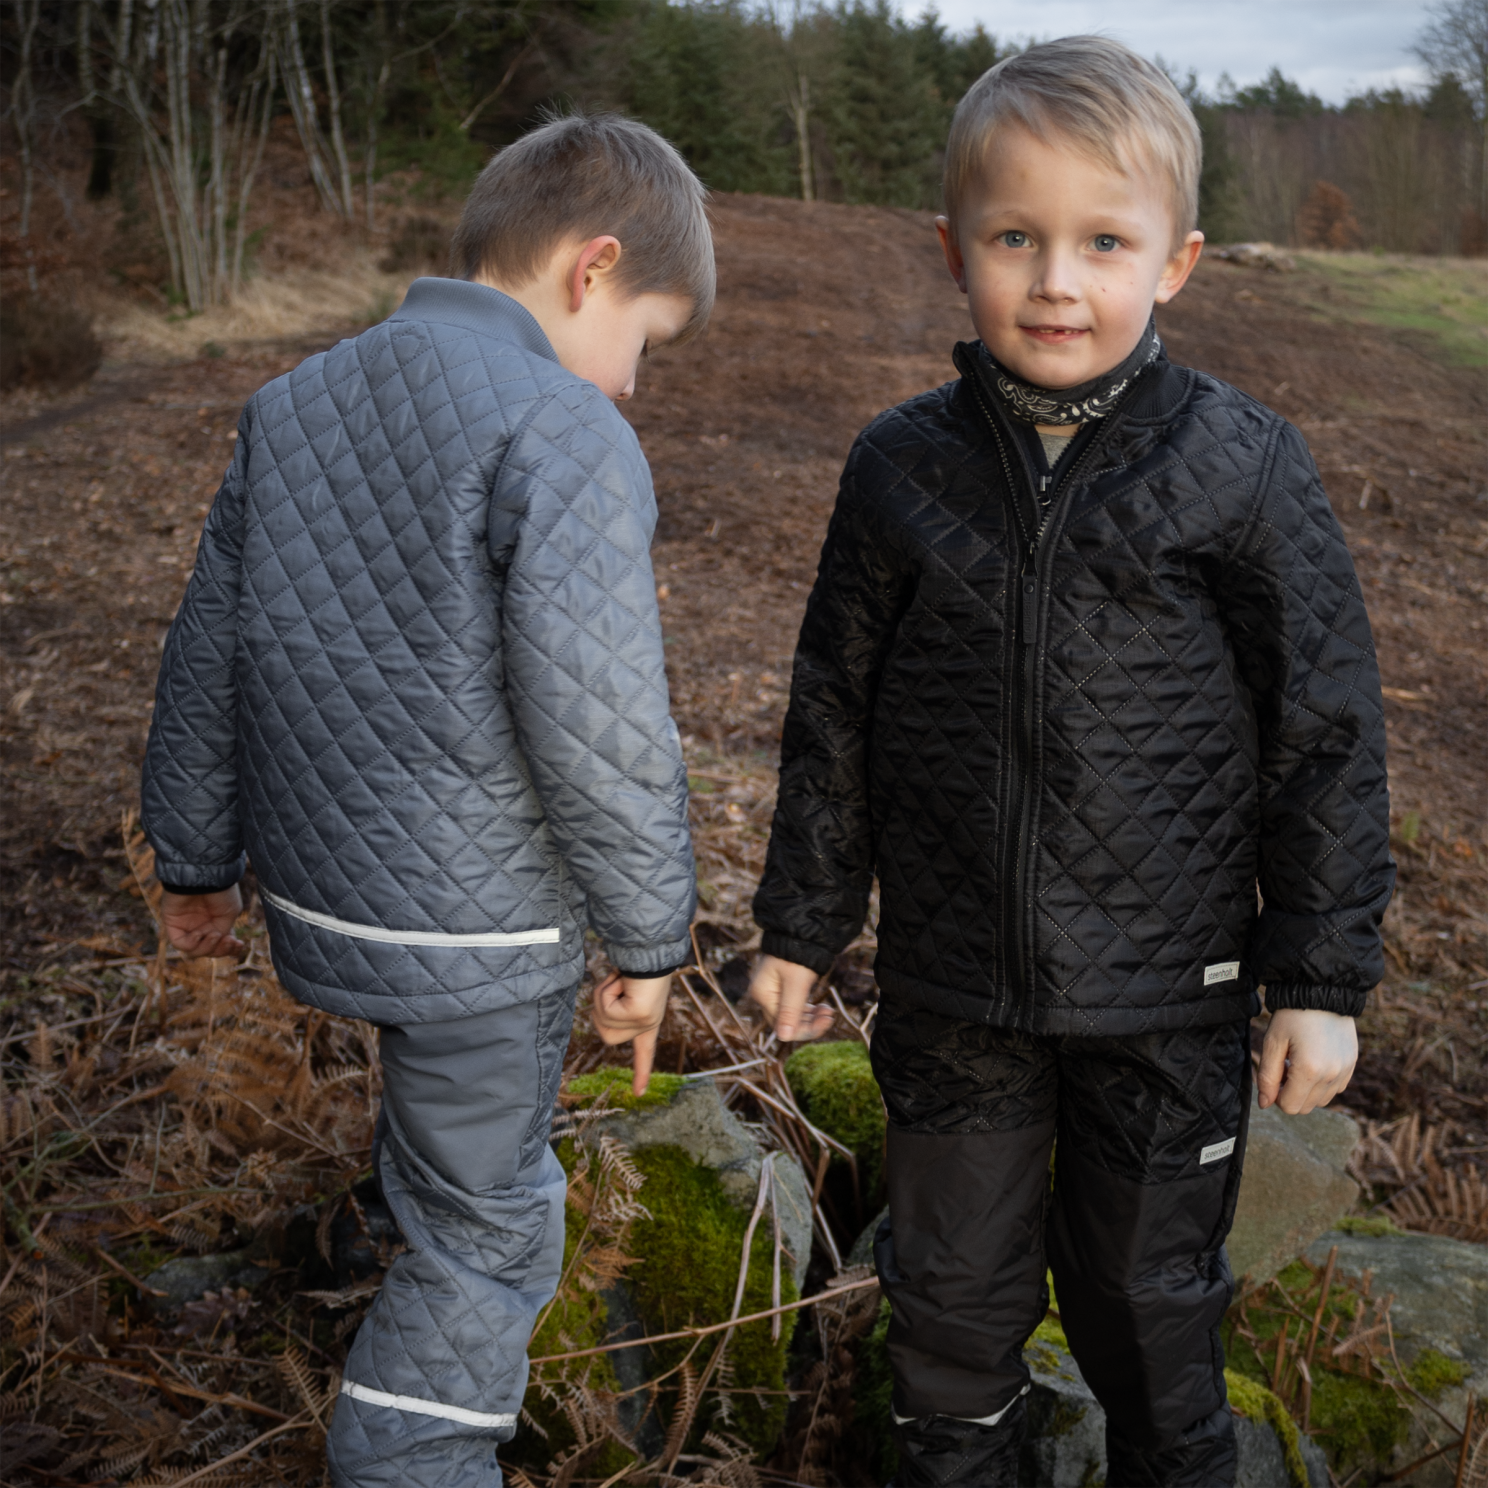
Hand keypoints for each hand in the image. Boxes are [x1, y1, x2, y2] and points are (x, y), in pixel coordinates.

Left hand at [161, 886, 245, 958]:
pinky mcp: (172, 924)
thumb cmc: (221, 891)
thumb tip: (218, 942)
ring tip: (215, 935)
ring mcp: (186, 926)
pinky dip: (192, 943)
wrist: (206, 876)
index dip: (229, 949)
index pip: (220, 944)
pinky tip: (200, 934)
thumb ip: (224, 931)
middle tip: (229, 941)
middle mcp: (200, 925)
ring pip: (194, 950)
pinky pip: (180, 943)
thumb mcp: (230, 913)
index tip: (239, 944)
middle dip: (220, 950)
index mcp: (215, 922)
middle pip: (208, 950)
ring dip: (207, 947)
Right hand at [591, 973, 671, 1094]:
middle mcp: (648, 1024)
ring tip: (621, 982)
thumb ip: (613, 1005)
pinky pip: (608, 1009)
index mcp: (648, 1021)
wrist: (650, 949)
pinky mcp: (640, 1015)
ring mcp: (644, 1021)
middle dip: (602, 1010)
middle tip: (616, 986)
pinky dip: (608, 991)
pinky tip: (623, 981)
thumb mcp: (622, 989)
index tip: (639, 1094)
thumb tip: (608, 999)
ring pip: (604, 1022)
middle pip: (607, 1036)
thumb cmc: (636, 964)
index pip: (644, 1052)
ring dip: (604, 997)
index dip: (641, 1072)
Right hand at [748, 955, 833, 1043]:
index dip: (804, 1029)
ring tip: (829, 1012)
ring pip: (792, 1015)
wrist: (801, 930)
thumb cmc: (797, 953)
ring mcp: (774, 990)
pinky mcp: (784, 987)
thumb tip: (784, 1038)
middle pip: (786, 1021)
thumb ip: (790, 1011)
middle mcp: (765, 994)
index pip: (781, 1024)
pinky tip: (822, 1008)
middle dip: (810, 1023)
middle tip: (831, 1016)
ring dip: (811, 1017)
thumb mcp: (796, 983)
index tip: (825, 1023)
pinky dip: (808, 1009)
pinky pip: (795, 1006)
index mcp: (762, 994)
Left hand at [1257, 1008, 1356, 1113]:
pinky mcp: (1352, 1065)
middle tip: (1285, 1068)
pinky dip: (1322, 1083)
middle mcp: (1332, 1075)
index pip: (1290, 1106)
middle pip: (1306, 1107)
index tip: (1274, 1076)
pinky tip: (1314, 1061)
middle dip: (1291, 1094)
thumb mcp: (1273, 1042)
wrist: (1321, 992)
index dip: (1276, 1096)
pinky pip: (1335, 1089)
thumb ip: (1267, 1076)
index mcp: (1310, 1070)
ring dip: (1307, 1090)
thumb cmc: (1292, 1015)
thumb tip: (1265, 1104)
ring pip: (1322, 1101)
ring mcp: (1345, 1071)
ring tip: (1299, 1063)